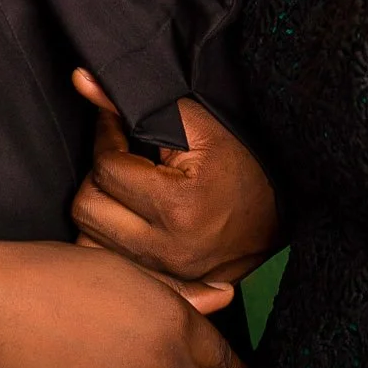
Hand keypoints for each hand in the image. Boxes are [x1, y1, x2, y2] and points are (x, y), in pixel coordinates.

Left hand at [70, 71, 282, 287]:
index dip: (106, 134)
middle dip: (98, 174)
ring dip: (100, 207)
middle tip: (120, 155)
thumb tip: (82, 80)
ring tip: (126, 186)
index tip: (115, 121)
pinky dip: (109, 240)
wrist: (285, 208)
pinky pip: (110, 265)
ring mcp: (168, 275)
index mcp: (178, 208)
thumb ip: (138, 103)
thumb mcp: (196, 123)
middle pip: (87, 208)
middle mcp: (169, 250)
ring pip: (89, 241)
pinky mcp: (167, 287)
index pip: (106, 168)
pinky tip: (128, 216)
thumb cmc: (245, 161)